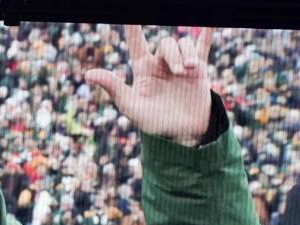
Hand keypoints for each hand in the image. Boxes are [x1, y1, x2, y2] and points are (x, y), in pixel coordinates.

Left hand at [84, 25, 213, 145]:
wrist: (184, 134)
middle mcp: (161, 64)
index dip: (133, 27)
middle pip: (166, 44)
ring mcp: (180, 65)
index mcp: (144, 69)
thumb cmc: (155, 122)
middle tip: (180, 72)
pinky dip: (206, 34)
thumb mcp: (132, 106)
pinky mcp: (198, 69)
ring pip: (183, 44)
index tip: (130, 15)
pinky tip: (211, 24)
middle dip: (174, 55)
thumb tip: (88, 74)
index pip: (136, 42)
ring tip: (189, 71)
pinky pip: (202, 47)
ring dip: (186, 54)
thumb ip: (113, 88)